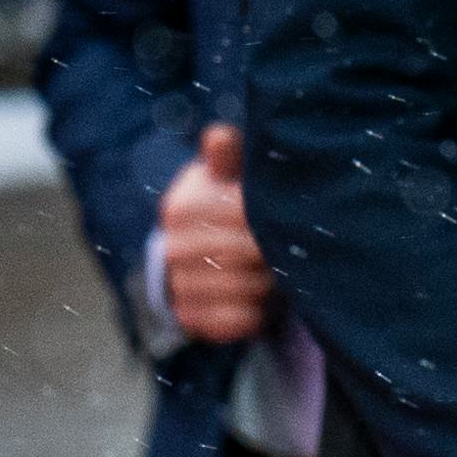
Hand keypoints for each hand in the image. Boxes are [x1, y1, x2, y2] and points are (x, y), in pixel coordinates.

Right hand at [156, 120, 274, 345]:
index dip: (270, 219)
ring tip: (268, 272)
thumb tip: (219, 136)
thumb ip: (227, 156)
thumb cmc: (223, 209)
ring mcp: (178, 286)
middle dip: (272, 252)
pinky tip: (255, 299)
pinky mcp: (190, 319)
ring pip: (248, 288)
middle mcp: (172, 248)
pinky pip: (239, 320)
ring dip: (267, 283)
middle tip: (281, 249)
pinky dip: (256, 312)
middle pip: (248, 254)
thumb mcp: (226, 177)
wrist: (199, 261)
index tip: (284, 217)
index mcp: (180, 208)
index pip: (243, 215)